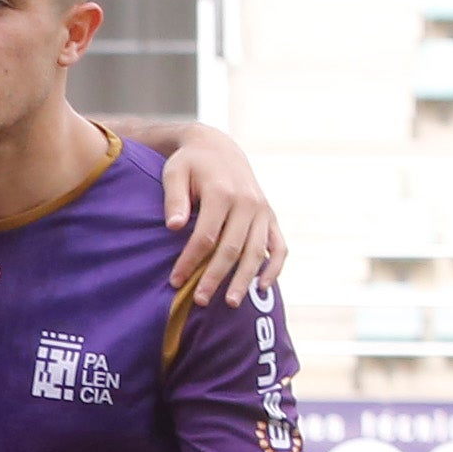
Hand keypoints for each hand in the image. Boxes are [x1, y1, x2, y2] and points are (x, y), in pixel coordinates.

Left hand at [153, 138, 284, 311]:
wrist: (218, 149)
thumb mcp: (174, 172)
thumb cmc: (190, 164)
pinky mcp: (271, 217)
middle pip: (232, 248)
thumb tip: (173, 226)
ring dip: (244, 279)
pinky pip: (278, 246)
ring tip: (230, 303)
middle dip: (215, 277)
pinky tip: (262, 287)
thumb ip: (174, 199)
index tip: (175, 282)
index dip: (190, 261)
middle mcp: (248, 203)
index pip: (206, 236)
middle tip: (199, 301)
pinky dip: (274, 267)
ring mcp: (263, 211)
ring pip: (256, 251)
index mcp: (223, 193)